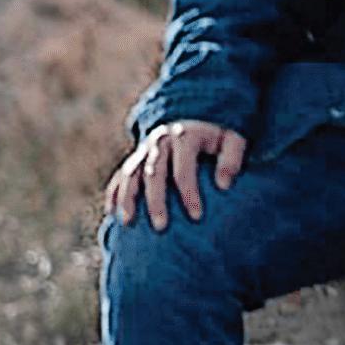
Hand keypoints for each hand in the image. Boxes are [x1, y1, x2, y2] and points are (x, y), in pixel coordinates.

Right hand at [105, 120, 248, 230]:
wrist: (195, 118)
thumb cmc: (216, 137)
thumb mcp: (232, 140)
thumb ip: (232, 159)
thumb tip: (224, 185)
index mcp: (184, 137)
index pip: (184, 169)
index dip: (189, 193)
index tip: (197, 217)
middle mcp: (161, 141)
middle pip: (153, 173)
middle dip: (155, 201)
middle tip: (161, 227)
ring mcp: (145, 149)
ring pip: (130, 174)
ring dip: (127, 198)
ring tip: (128, 223)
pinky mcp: (135, 157)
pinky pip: (120, 175)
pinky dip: (115, 192)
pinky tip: (112, 212)